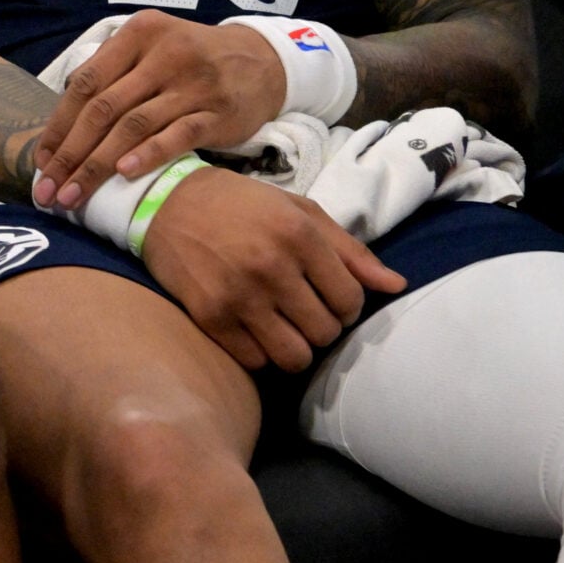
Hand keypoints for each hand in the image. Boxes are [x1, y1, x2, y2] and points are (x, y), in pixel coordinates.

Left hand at [33, 10, 285, 209]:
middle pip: (104, 108)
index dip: (60, 125)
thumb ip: (109, 71)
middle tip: (49, 188)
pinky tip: (124, 173)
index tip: (41, 162)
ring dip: (98, 165)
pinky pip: (177, 135)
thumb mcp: (150, 47)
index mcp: (138, 34)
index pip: (87, 83)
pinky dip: (148, 154)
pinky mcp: (218, 112)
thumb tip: (63, 113)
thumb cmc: (191, 59)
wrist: (262, 60)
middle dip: (71, 153)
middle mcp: (162, 55)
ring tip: (75, 194)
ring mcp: (192, 84)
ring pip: (134, 125)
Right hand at [138, 167, 404, 371]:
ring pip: (295, 356)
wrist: (166, 201)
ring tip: (282, 326)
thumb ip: (349, 250)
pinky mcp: (210, 315)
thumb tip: (397, 286)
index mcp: (299, 235)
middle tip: (302, 310)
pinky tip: (252, 328)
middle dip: (321, 326)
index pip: (351, 300)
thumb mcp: (298, 211)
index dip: (346, 306)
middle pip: (325, 332)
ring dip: (294, 347)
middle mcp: (272, 266)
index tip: (327, 296)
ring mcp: (239, 295)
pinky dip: (260, 352)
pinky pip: (256, 360)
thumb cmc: (241, 204)